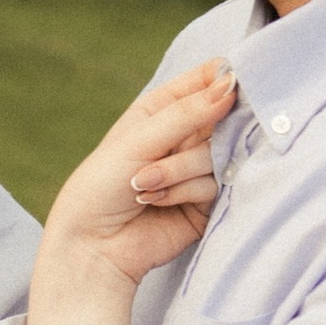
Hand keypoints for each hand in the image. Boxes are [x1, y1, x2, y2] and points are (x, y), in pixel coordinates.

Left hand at [41, 58, 236, 292]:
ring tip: (144, 184)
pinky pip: (214, 185)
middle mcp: (185, 135)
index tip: (228, 92)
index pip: (207, 80)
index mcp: (163, 108)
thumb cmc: (103, 184)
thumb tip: (231, 85)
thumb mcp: (140, 139)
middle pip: (223, 118)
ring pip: (217, 155)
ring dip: (178, 170)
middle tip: (167, 148)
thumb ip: (187, 113)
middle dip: (195, 136)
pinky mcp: (207, 202)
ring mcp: (198, 168)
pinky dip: (184, 191)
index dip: (222, 81)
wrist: (93, 244)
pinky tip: (155, 201)